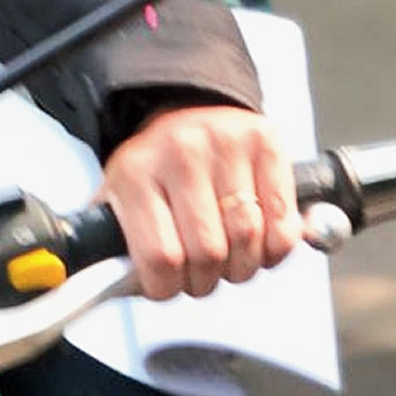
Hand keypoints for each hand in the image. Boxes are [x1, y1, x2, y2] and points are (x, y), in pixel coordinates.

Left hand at [99, 105, 301, 300]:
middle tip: (200, 272)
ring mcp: (226, 143)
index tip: (168, 284)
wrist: (187, 107)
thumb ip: (113, 246)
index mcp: (135, 172)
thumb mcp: (118, 199)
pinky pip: (283, 226)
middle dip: (205, 280)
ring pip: (248, 241)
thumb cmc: (155, 169)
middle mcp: (180, 152)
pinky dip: (274, 250)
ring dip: (242, 267)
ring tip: (228, 256)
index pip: (159, 257)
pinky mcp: (265, 142)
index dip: (167, 287)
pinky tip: (257, 241)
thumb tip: (118, 288)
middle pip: (208, 254)